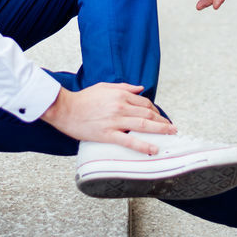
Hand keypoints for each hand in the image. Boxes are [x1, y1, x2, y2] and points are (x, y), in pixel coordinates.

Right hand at [39, 83, 174, 152]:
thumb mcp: (105, 87)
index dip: (156, 111)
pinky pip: (129, 141)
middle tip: (172, 128)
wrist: (64, 109)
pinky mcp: (107, 134)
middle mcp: (120, 107)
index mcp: (120, 95)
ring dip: (160, 130)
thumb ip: (124, 87)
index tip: (161, 117)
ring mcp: (115, 121)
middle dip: (163, 121)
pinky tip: (153, 149)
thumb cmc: (83, 98)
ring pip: (143, 126)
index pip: (145, 103)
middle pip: (148, 114)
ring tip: (171, 135)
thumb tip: (140, 88)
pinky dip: (143, 145)